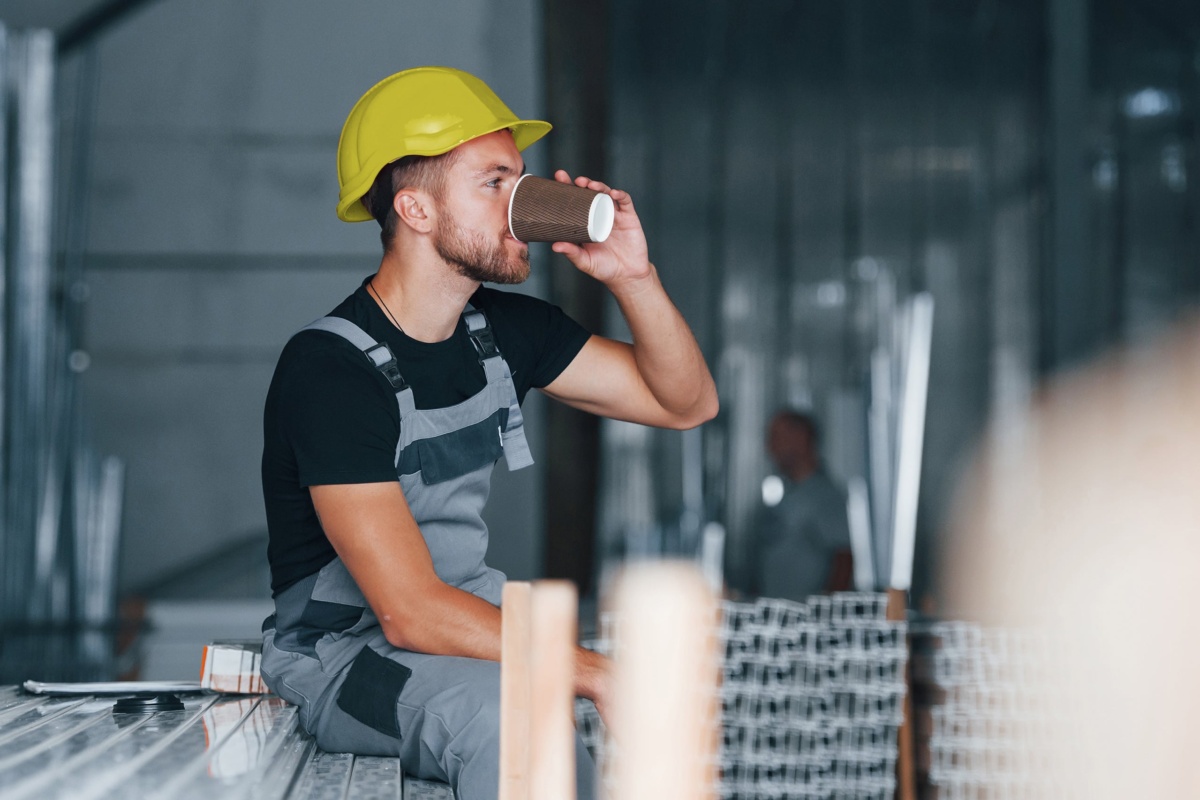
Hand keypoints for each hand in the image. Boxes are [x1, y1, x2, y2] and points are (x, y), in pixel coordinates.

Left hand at [550, 170, 650, 289]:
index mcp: (585, 222)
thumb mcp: (585, 261)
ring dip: (597, 186)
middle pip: (589, 193)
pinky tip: (614, 193)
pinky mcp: (629, 217)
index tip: (557, 179)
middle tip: (568, 179)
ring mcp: (614, 214)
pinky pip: (625, 202)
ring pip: (606, 193)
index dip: (566, 189)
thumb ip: (572, 253)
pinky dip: (620, 195)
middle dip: (579, 183)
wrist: (627, 276)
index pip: (574, 202)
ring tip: (588, 185)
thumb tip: (554, 246)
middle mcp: (599, 214)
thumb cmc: (603, 268)